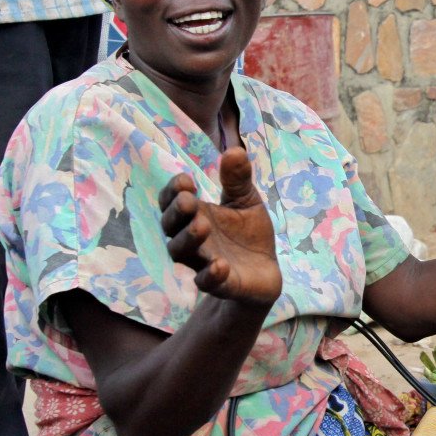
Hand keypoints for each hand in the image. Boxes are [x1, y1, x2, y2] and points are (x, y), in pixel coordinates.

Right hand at [160, 148, 282, 306]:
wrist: (265, 271)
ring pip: (182, 253)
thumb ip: (238, 180)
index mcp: (195, 214)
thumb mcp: (246, 201)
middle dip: (177, 213)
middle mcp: (192, 238)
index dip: (173, 191)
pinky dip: (210, 275)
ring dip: (189, 239)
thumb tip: (235, 150)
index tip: (186, 181)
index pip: (171, 201)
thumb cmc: (247, 233)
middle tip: (189, 201)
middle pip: (170, 226)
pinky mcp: (221, 284)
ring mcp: (203, 262)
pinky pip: (207, 282)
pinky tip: (219, 265)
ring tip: (202, 226)